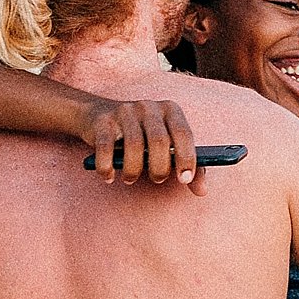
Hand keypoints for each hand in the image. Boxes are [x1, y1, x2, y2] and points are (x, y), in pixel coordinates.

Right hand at [84, 98, 201, 192]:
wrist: (97, 116)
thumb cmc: (142, 137)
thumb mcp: (165, 147)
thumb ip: (186, 166)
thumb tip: (202, 191)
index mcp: (170, 110)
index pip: (184, 133)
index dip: (187, 158)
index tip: (184, 180)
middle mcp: (149, 107)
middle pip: (159, 141)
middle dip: (159, 168)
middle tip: (156, 180)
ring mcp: (125, 111)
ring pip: (133, 145)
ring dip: (133, 170)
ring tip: (130, 179)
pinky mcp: (102, 121)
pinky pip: (106, 148)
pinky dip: (107, 167)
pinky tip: (109, 177)